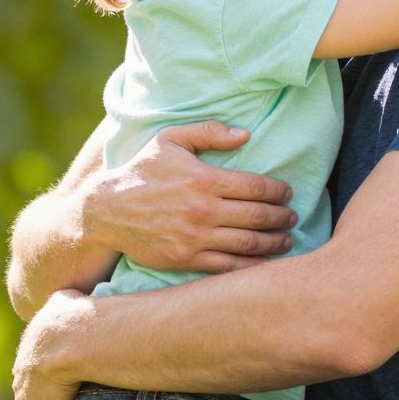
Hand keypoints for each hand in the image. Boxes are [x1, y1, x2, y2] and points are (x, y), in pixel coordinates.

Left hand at [13, 290, 92, 399]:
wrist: (72, 336)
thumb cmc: (81, 315)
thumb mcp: (68, 299)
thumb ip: (67, 299)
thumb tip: (73, 295)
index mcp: (33, 342)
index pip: (38, 361)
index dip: (54, 371)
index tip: (72, 380)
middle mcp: (24, 366)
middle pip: (32, 387)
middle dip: (47, 398)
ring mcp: (27, 392)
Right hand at [86, 120, 295, 272]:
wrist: (105, 211)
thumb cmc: (142, 171)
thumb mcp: (170, 140)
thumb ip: (209, 132)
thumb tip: (246, 134)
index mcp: (204, 179)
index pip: (258, 187)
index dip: (280, 192)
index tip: (288, 194)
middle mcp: (203, 210)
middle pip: (259, 217)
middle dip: (283, 218)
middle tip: (293, 217)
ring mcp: (195, 238)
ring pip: (249, 244)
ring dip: (274, 243)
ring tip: (286, 240)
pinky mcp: (186, 260)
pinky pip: (228, 267)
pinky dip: (252, 267)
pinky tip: (264, 263)